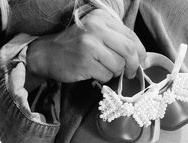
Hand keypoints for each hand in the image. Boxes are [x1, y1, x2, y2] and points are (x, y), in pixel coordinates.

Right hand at [26, 8, 145, 82]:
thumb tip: (140, 56)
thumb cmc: (75, 46)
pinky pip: (106, 75)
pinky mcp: (84, 62)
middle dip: (134, 65)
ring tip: (104, 69)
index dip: (140, 51)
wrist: (47, 54)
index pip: (131, 36)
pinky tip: (94, 73)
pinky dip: (104, 78)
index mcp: (102, 19)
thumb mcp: (95, 33)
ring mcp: (89, 45)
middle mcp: (96, 29)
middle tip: (132, 73)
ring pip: (118, 65)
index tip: (140, 61)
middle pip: (129, 50)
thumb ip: (116, 39)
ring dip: (115, 72)